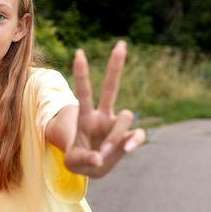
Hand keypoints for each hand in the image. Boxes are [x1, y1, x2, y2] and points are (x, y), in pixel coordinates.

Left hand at [64, 40, 145, 177]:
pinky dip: (134, 141)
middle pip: (111, 88)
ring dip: (116, 134)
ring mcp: (116, 125)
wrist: (93, 167)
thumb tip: (100, 158)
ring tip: (105, 152)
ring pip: (125, 116)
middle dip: (115, 67)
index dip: (81, 74)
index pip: (83, 92)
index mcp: (85, 117)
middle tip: (121, 44)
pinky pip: (137, 134)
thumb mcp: (74, 163)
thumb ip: (84, 159)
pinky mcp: (129, 137)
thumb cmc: (79, 160)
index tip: (78, 53)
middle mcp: (102, 116)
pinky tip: (128, 149)